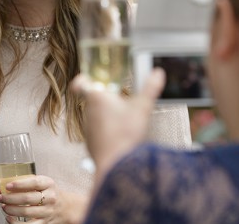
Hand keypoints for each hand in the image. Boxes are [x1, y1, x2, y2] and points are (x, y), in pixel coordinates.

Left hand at [0, 176, 87, 223]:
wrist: (65, 207)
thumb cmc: (49, 193)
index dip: (19, 184)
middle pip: (27, 199)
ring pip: (26, 212)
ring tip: (3, 206)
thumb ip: (26, 182)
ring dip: (11, 210)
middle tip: (0, 197)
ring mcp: (47, 211)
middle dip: (10, 198)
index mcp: (48, 184)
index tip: (7, 185)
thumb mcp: (43, 183)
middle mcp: (49, 197)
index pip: (34, 182)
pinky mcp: (44, 223)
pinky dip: (16, 223)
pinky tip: (9, 219)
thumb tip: (2, 186)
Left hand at [71, 69, 164, 183]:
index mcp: (97, 97)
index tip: (90, 78)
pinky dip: (107, 130)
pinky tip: (121, 134)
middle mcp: (88, 111)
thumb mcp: (142, 108)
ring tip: (123, 118)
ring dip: (107, 114)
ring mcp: (88, 127)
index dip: (82, 79)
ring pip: (95, 115)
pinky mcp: (91, 142)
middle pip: (93, 99)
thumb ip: (150, 88)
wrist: (115, 165)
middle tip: (120, 98)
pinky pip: (98, 131)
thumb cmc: (125, 133)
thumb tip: (158, 73)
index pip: (80, 83)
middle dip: (105, 97)